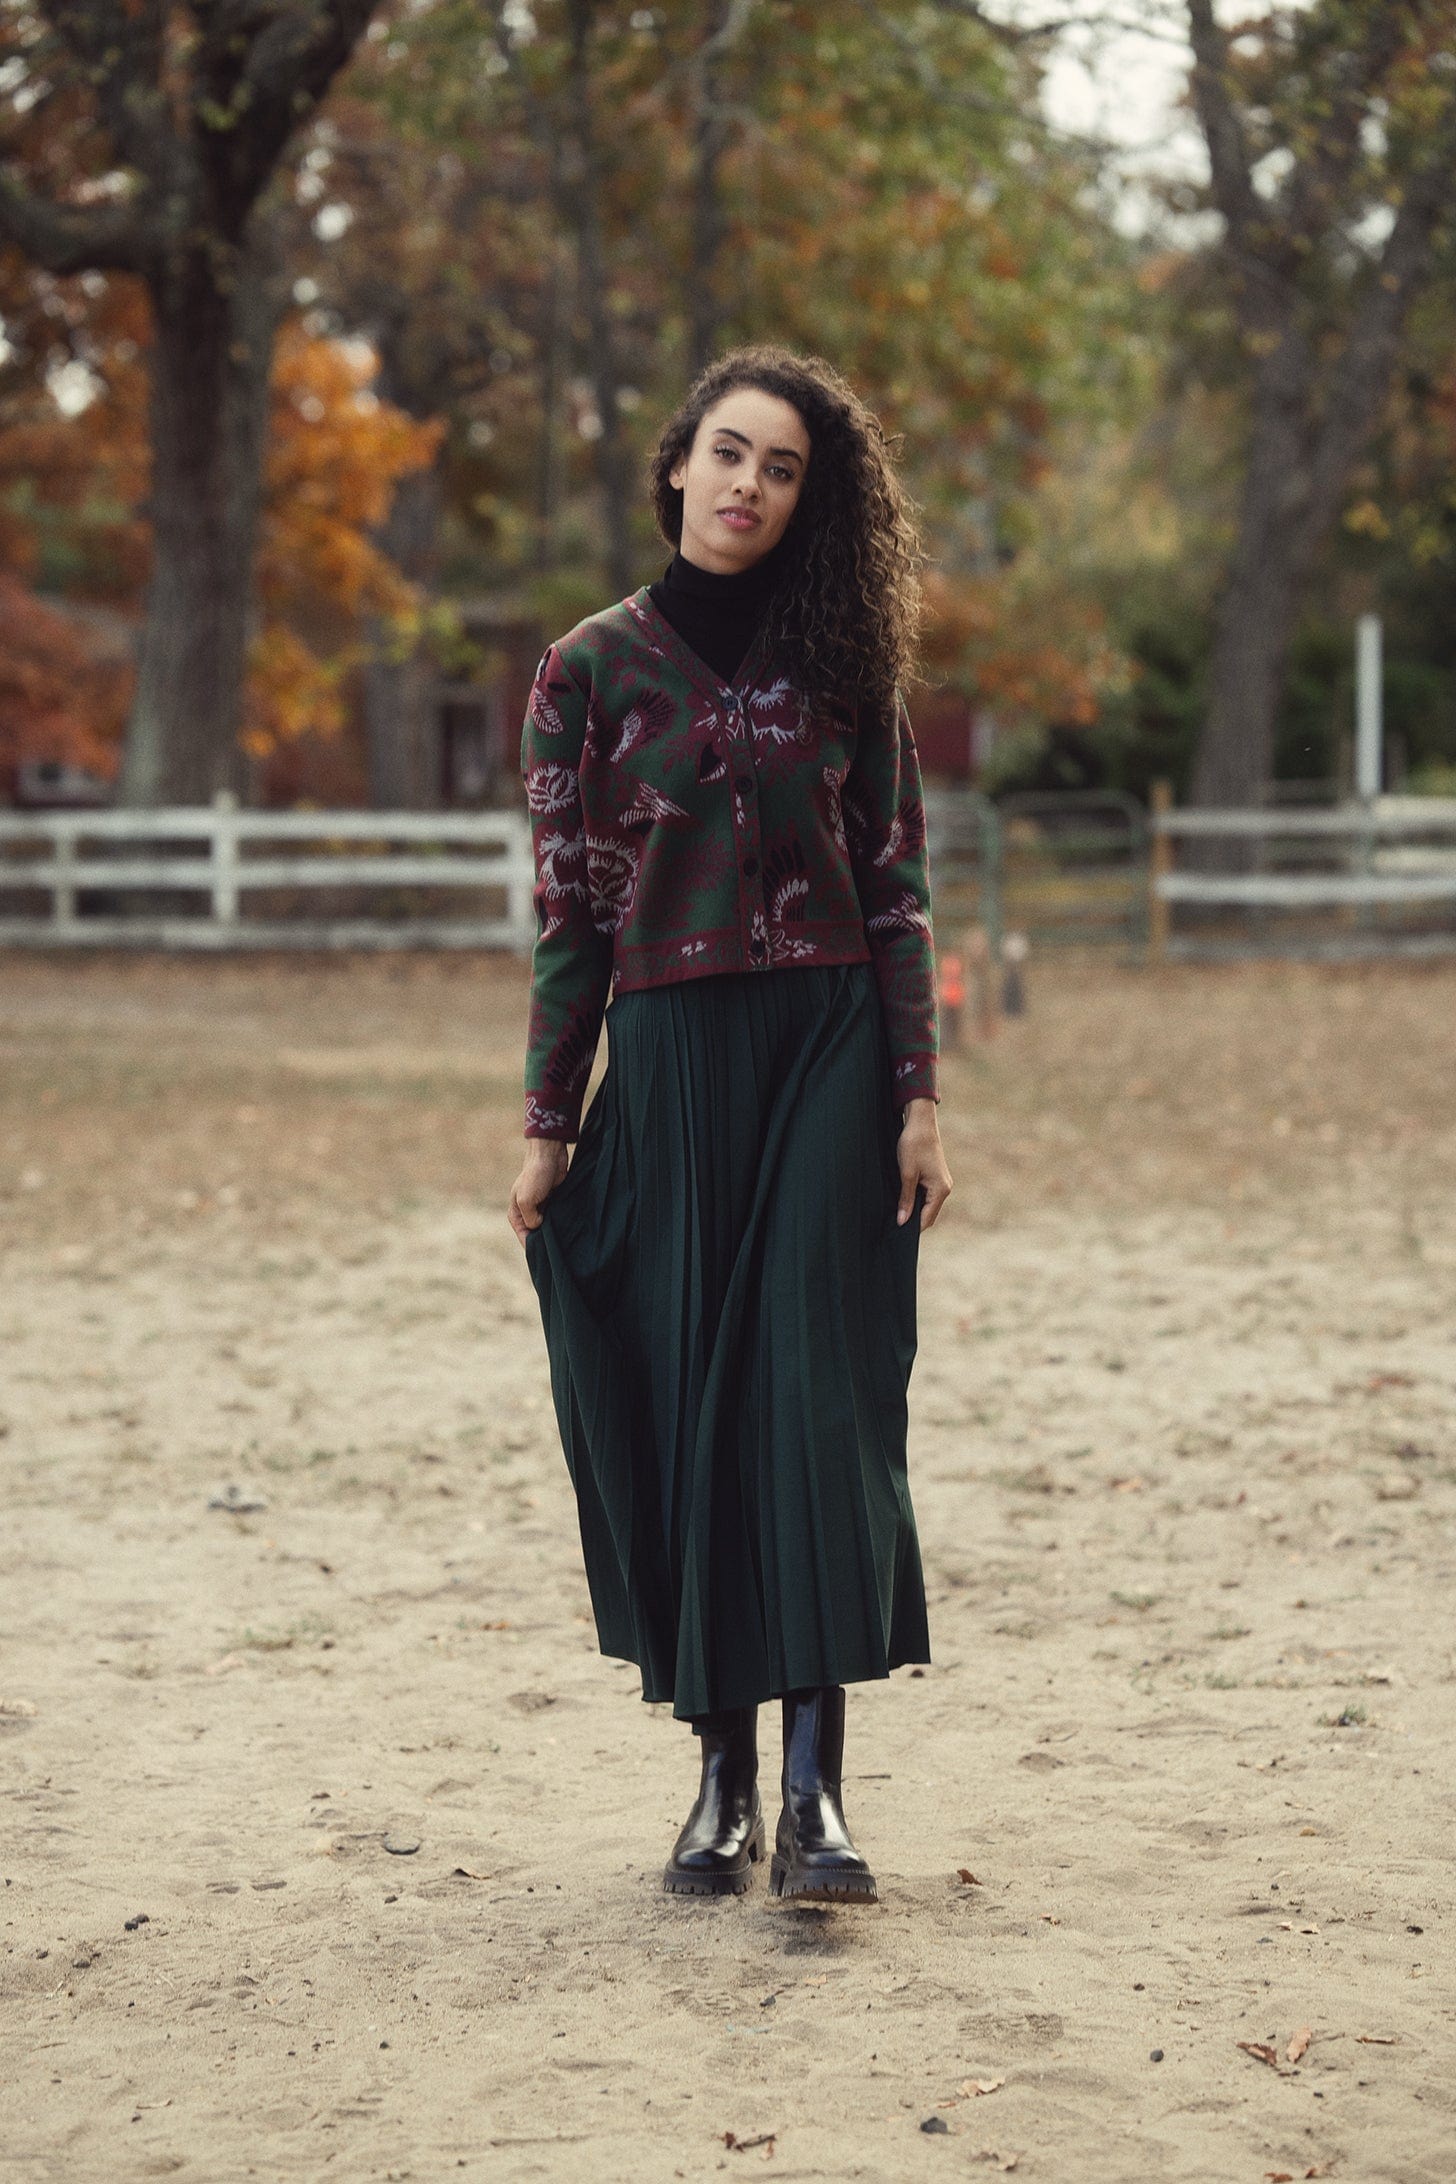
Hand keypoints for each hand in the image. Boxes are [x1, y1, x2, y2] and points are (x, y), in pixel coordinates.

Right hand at [509, 1139, 568, 1245]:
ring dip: (552, 1230)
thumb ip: (529, 1218)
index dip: (532, 1245)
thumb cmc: (535, 1175)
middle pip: (535, 1232)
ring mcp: (540, 1206)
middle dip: (543, 1239)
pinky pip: (555, 1216)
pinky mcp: (552, 1200)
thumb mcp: (526, 1200)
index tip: (543, 1254)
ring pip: (546, 1225)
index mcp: (515, 1212)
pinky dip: (559, 1221)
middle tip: (555, 1248)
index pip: (523, 1235)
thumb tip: (538, 1228)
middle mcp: (527, 1210)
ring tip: (562, 1238)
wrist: (550, 1155)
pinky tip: (567, 1227)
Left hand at [896, 1098, 951, 1231]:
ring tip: (896, 1212)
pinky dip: (916, 1199)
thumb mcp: (907, 1174)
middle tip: (893, 1224)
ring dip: (914, 1209)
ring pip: (927, 1204)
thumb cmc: (914, 1145)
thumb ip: (906, 1199)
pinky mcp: (936, 1177)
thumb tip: (902, 1221)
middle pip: (928, 1214)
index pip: (927, 1218)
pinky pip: (927, 1195)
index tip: (896, 1233)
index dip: (912, 1228)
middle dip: (913, 1220)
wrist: (920, 1123)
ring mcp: (942, 1182)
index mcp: (940, 1190)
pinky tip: (903, 1199)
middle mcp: (945, 1188)